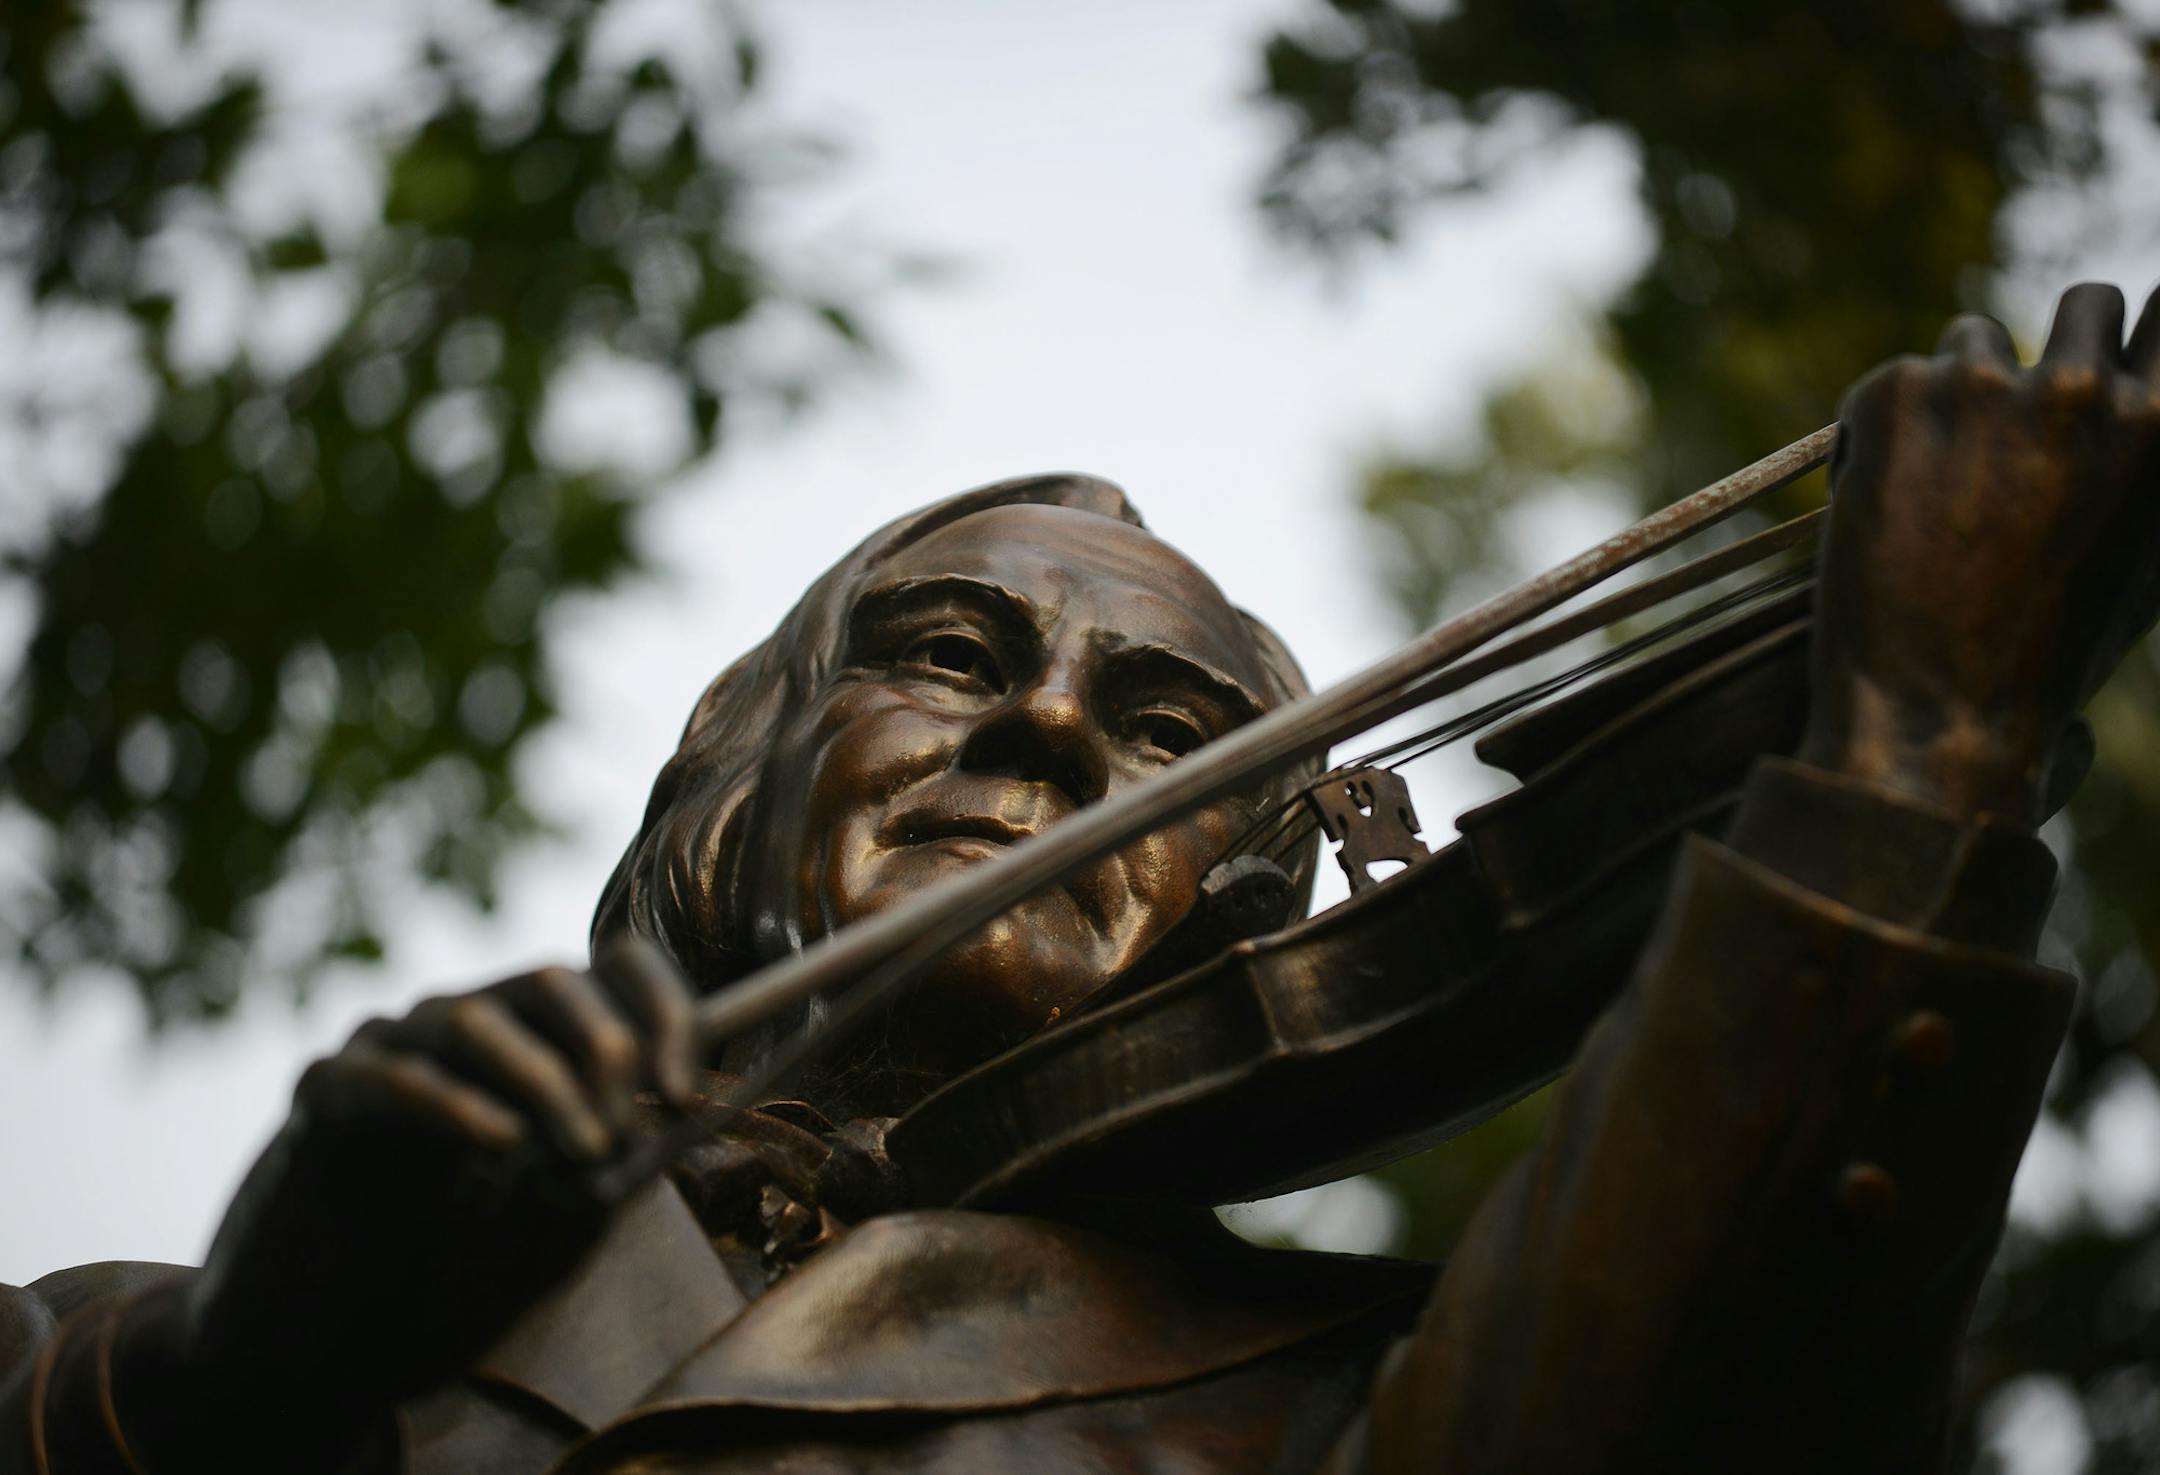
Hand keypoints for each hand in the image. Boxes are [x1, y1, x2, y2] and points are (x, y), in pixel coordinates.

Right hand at [156, 939, 700, 1453]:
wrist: (311, 1341)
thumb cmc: (446, 1275)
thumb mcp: (557, 1226)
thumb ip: (611, 1172)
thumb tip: (670, 1125)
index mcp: (533, 1044)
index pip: (611, 972)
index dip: (662, 1012)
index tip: (686, 1089)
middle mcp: (463, 1027)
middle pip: (550, 980)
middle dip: (607, 1047)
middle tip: (626, 1132)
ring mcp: (389, 1050)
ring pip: (474, 1018)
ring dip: (544, 1079)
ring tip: (583, 1150)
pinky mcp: (324, 1095)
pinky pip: (387, 1075)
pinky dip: (452, 1103)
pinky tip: (502, 1144)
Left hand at [1800, 282, 2159, 823]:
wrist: (1934, 714)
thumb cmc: (2046, 658)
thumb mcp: (2149, 560)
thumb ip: (2148, 462)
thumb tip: (2141, 407)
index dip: (2142, 327)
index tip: (2116, 347)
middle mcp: (2086, 391)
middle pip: (2089, 302)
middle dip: (2057, 350)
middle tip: (2021, 419)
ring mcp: (1987, 385)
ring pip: (1976, 342)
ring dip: (1961, 395)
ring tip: (1941, 490)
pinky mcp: (1896, 396)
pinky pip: (1893, 384)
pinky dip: (1883, 433)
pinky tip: (1882, 506)